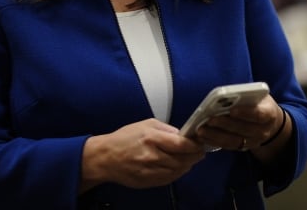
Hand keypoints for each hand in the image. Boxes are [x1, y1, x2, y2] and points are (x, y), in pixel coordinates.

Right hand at [81, 118, 205, 190]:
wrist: (106, 157)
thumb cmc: (124, 139)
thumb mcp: (145, 124)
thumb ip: (166, 129)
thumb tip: (182, 134)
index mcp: (151, 138)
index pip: (181, 144)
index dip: (195, 145)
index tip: (200, 143)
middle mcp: (152, 156)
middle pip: (183, 159)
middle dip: (195, 155)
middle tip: (200, 151)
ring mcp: (150, 170)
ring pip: (178, 170)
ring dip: (188, 165)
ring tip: (190, 158)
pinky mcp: (148, 181)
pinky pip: (169, 179)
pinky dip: (178, 173)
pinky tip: (179, 167)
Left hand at [194, 94, 283, 151]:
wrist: (269, 123)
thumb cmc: (259, 103)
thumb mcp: (258, 96)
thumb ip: (245, 95)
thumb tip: (225, 95)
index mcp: (269, 114)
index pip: (258, 114)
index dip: (245, 113)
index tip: (231, 110)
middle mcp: (263, 131)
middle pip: (243, 129)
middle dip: (225, 124)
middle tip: (209, 119)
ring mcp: (253, 142)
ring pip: (234, 141)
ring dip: (216, 136)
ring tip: (201, 130)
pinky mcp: (243, 148)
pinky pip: (228, 146)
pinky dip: (214, 141)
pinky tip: (203, 137)